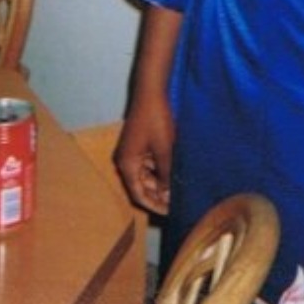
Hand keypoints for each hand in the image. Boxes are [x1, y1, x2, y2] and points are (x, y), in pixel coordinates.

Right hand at [115, 96, 174, 215]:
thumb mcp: (165, 151)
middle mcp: (126, 160)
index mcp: (127, 164)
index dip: (154, 205)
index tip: (169, 212)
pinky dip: (159, 170)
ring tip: (178, 189)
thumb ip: (166, 175)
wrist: (151, 91)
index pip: (138, 194)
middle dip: (157, 194)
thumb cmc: (156, 120)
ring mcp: (132, 151)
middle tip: (177, 203)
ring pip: (145, 175)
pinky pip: (148, 163)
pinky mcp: (139, 143)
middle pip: (140, 185)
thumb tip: (168, 194)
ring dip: (159, 182)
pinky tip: (174, 173)